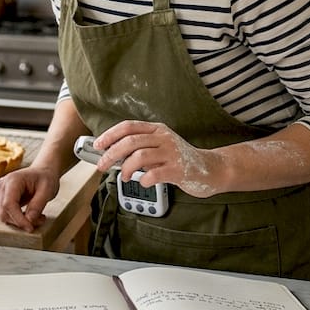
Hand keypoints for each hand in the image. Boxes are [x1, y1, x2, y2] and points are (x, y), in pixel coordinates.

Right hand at [0, 164, 60, 231]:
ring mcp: (1, 192)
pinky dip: (19, 218)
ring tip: (38, 217)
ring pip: (4, 215)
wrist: (43, 172)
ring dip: (20, 221)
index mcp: (13, 180)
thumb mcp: (47, 190)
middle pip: (4, 211)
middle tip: (40, 220)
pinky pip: (7, 214)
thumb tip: (29, 220)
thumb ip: (38, 205)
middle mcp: (3, 185)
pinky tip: (31, 215)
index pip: (9, 204)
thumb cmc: (45, 178)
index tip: (30, 228)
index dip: (18, 219)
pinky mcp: (3, 198)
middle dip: (21, 221)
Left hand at [96, 121, 223, 197]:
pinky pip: (155, 174)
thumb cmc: (180, 160)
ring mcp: (172, 153)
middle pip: (130, 141)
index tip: (97, 145)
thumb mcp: (159, 148)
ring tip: (125, 176)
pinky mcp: (179, 169)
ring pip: (140, 156)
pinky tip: (144, 182)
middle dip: (111, 153)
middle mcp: (164, 138)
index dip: (110, 135)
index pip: (128, 126)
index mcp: (157, 129)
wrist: (211, 169)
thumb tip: (112, 156)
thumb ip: (139, 150)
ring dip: (126, 168)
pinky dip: (144, 179)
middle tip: (102, 165)